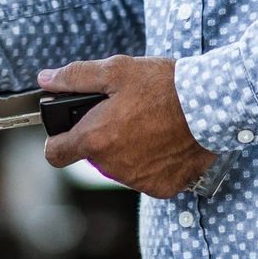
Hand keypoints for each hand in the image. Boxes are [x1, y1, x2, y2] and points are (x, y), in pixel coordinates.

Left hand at [38, 56, 215, 198]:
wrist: (211, 106)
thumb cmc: (163, 85)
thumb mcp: (116, 71)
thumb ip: (75, 77)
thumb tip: (46, 79)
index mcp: (95, 139)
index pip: (55, 154)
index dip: (58, 140)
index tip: (68, 130)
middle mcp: (113, 167)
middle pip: (93, 156)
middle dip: (101, 137)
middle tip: (124, 113)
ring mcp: (138, 180)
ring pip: (119, 167)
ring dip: (126, 149)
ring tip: (149, 123)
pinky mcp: (162, 188)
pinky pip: (146, 176)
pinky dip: (152, 162)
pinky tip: (165, 141)